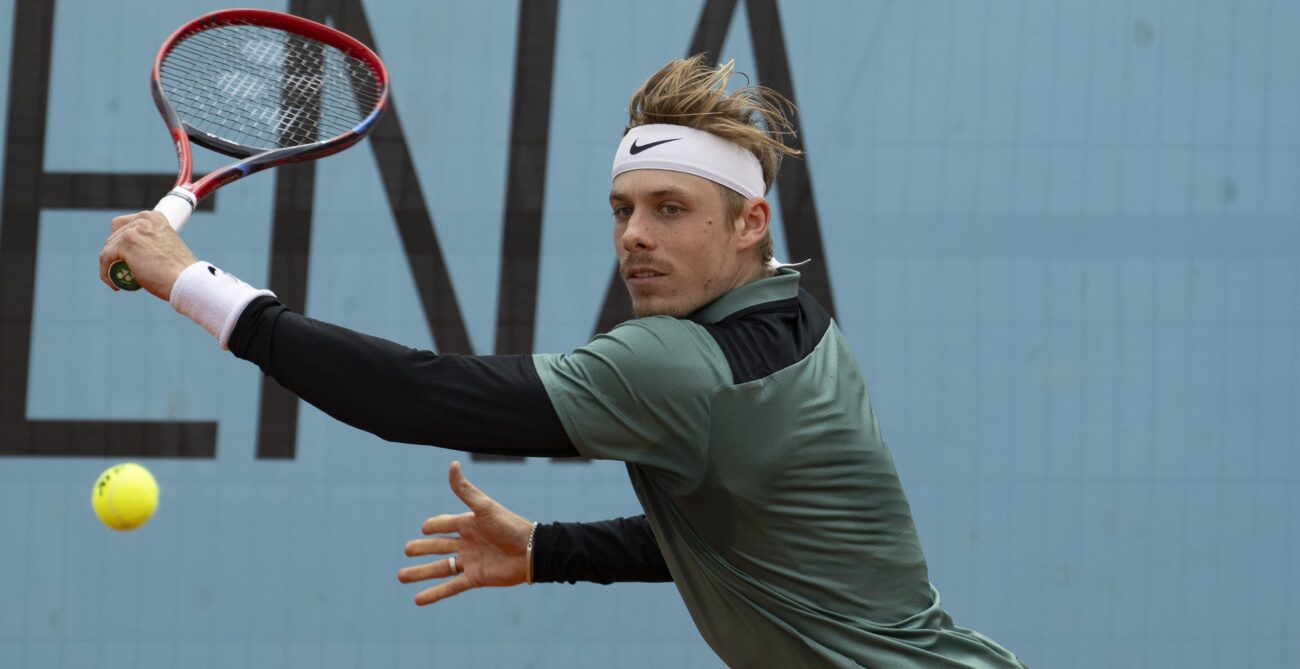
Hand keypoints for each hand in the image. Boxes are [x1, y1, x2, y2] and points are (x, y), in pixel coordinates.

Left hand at [99, 211, 196, 299]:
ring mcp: (133, 230)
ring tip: (120, 279)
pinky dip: (105, 272)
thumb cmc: (179, 271)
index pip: (126, 225)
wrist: (185, 279)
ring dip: (109, 264)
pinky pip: (105, 258)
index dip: (122, 242)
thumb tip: (143, 251)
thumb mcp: (167, 248)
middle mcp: (142, 219)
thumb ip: (154, 243)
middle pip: (114, 235)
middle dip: (115, 253)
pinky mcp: (124, 243)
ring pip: (108, 248)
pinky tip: (114, 284)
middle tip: (124, 271)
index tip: (127, 259)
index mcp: (154, 217)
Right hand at [398, 461, 534, 605]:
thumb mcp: (485, 507)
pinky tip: (418, 600)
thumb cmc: (510, 526)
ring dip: (421, 573)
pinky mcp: (475, 578)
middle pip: (438, 546)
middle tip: (406, 549)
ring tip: (400, 576)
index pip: (445, 524)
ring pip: (440, 568)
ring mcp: (470, 562)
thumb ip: (465, 490)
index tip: (424, 528)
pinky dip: (434, 593)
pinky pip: (451, 587)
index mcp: (469, 524)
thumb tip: (452, 465)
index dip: (434, 526)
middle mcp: (468, 543)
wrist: (531, 552)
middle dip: (422, 549)